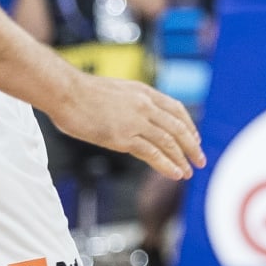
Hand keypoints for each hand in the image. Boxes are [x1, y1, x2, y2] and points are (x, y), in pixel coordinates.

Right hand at [51, 74, 205, 178]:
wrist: (66, 92)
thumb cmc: (82, 92)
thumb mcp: (116, 91)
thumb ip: (130, 103)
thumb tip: (135, 116)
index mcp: (143, 91)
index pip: (176, 109)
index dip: (189, 125)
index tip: (195, 138)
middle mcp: (144, 105)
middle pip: (177, 127)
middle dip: (191, 145)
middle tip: (200, 160)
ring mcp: (135, 121)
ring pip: (168, 141)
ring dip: (182, 158)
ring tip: (189, 171)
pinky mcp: (123, 137)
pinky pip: (152, 153)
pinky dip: (166, 164)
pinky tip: (175, 173)